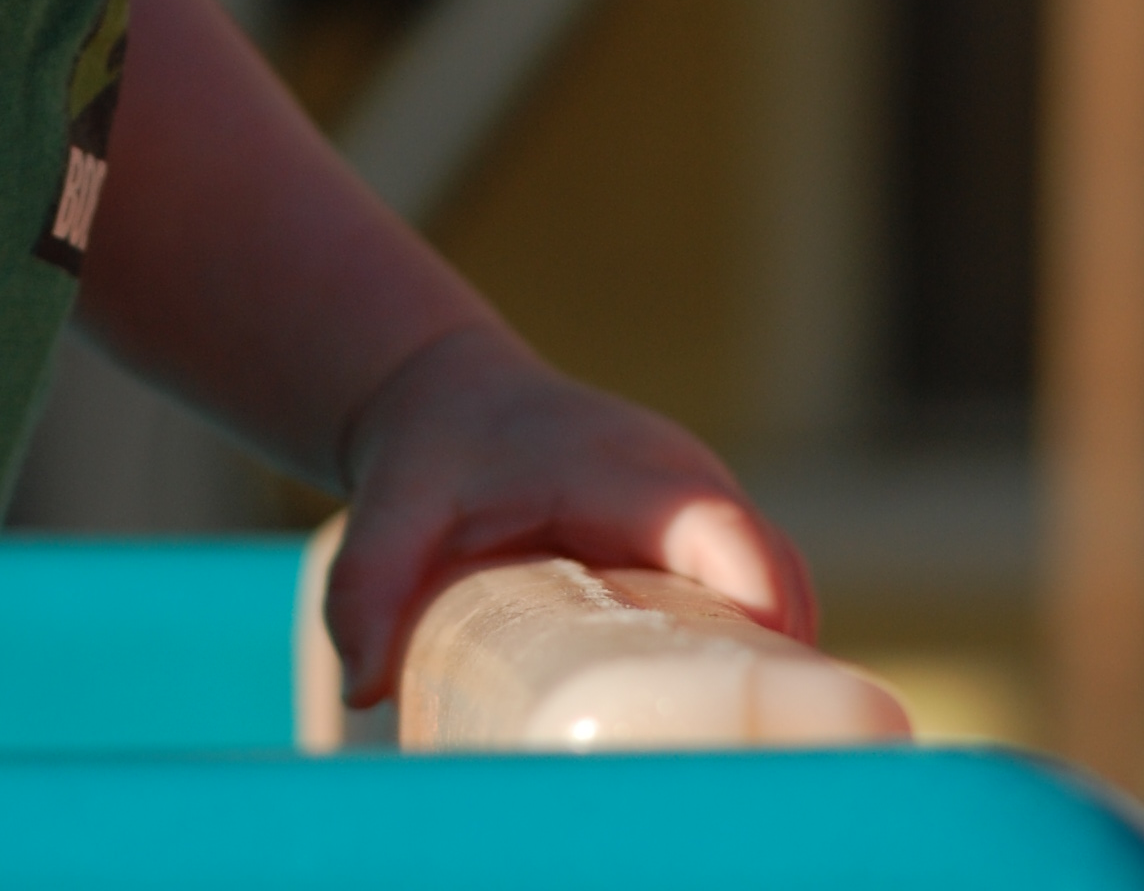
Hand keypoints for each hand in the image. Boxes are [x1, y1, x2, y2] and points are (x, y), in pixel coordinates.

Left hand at [326, 322, 814, 707]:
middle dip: (773, 672)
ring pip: (781, 598)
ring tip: (707, 743)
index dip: (762, 616)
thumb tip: (365, 687)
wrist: (453, 392)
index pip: (732, 542)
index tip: (752, 695)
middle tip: (723, 755)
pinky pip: (756, 600)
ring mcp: (704, 509)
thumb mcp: (392, 503)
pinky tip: (697, 712)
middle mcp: (688, 485)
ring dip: (763, 669)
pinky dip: (747, 654)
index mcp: (632, 474)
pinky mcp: (701, 537)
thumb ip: (369, 582)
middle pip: (781, 585)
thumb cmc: (434, 448)